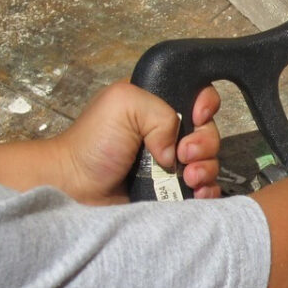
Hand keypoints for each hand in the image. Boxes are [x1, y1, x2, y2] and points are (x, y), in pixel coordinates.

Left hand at [53, 81, 221, 204]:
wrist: (76, 188)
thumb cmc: (93, 143)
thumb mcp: (123, 103)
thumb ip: (160, 112)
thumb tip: (176, 149)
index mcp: (158, 104)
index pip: (198, 95)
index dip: (205, 104)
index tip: (197, 116)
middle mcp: (169, 131)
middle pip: (209, 131)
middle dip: (204, 143)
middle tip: (184, 155)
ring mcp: (173, 163)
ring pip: (211, 160)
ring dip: (206, 168)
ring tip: (187, 177)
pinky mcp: (173, 190)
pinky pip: (206, 188)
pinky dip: (208, 190)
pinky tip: (197, 192)